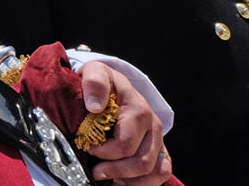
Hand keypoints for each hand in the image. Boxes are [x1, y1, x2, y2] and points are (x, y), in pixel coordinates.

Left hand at [78, 61, 171, 184]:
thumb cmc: (104, 82)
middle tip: (95, 171)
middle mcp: (153, 127)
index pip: (125, 143)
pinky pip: (161, 174)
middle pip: (140, 162)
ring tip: (108, 177)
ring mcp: (158, 140)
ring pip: (154, 172)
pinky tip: (122, 180)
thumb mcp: (95, 72)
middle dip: (115, 171)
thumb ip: (94, 83)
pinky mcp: (159, 150)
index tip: (87, 148)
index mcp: (139, 110)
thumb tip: (95, 106)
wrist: (115, 84)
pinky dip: (143, 182)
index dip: (104, 151)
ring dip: (129, 180)